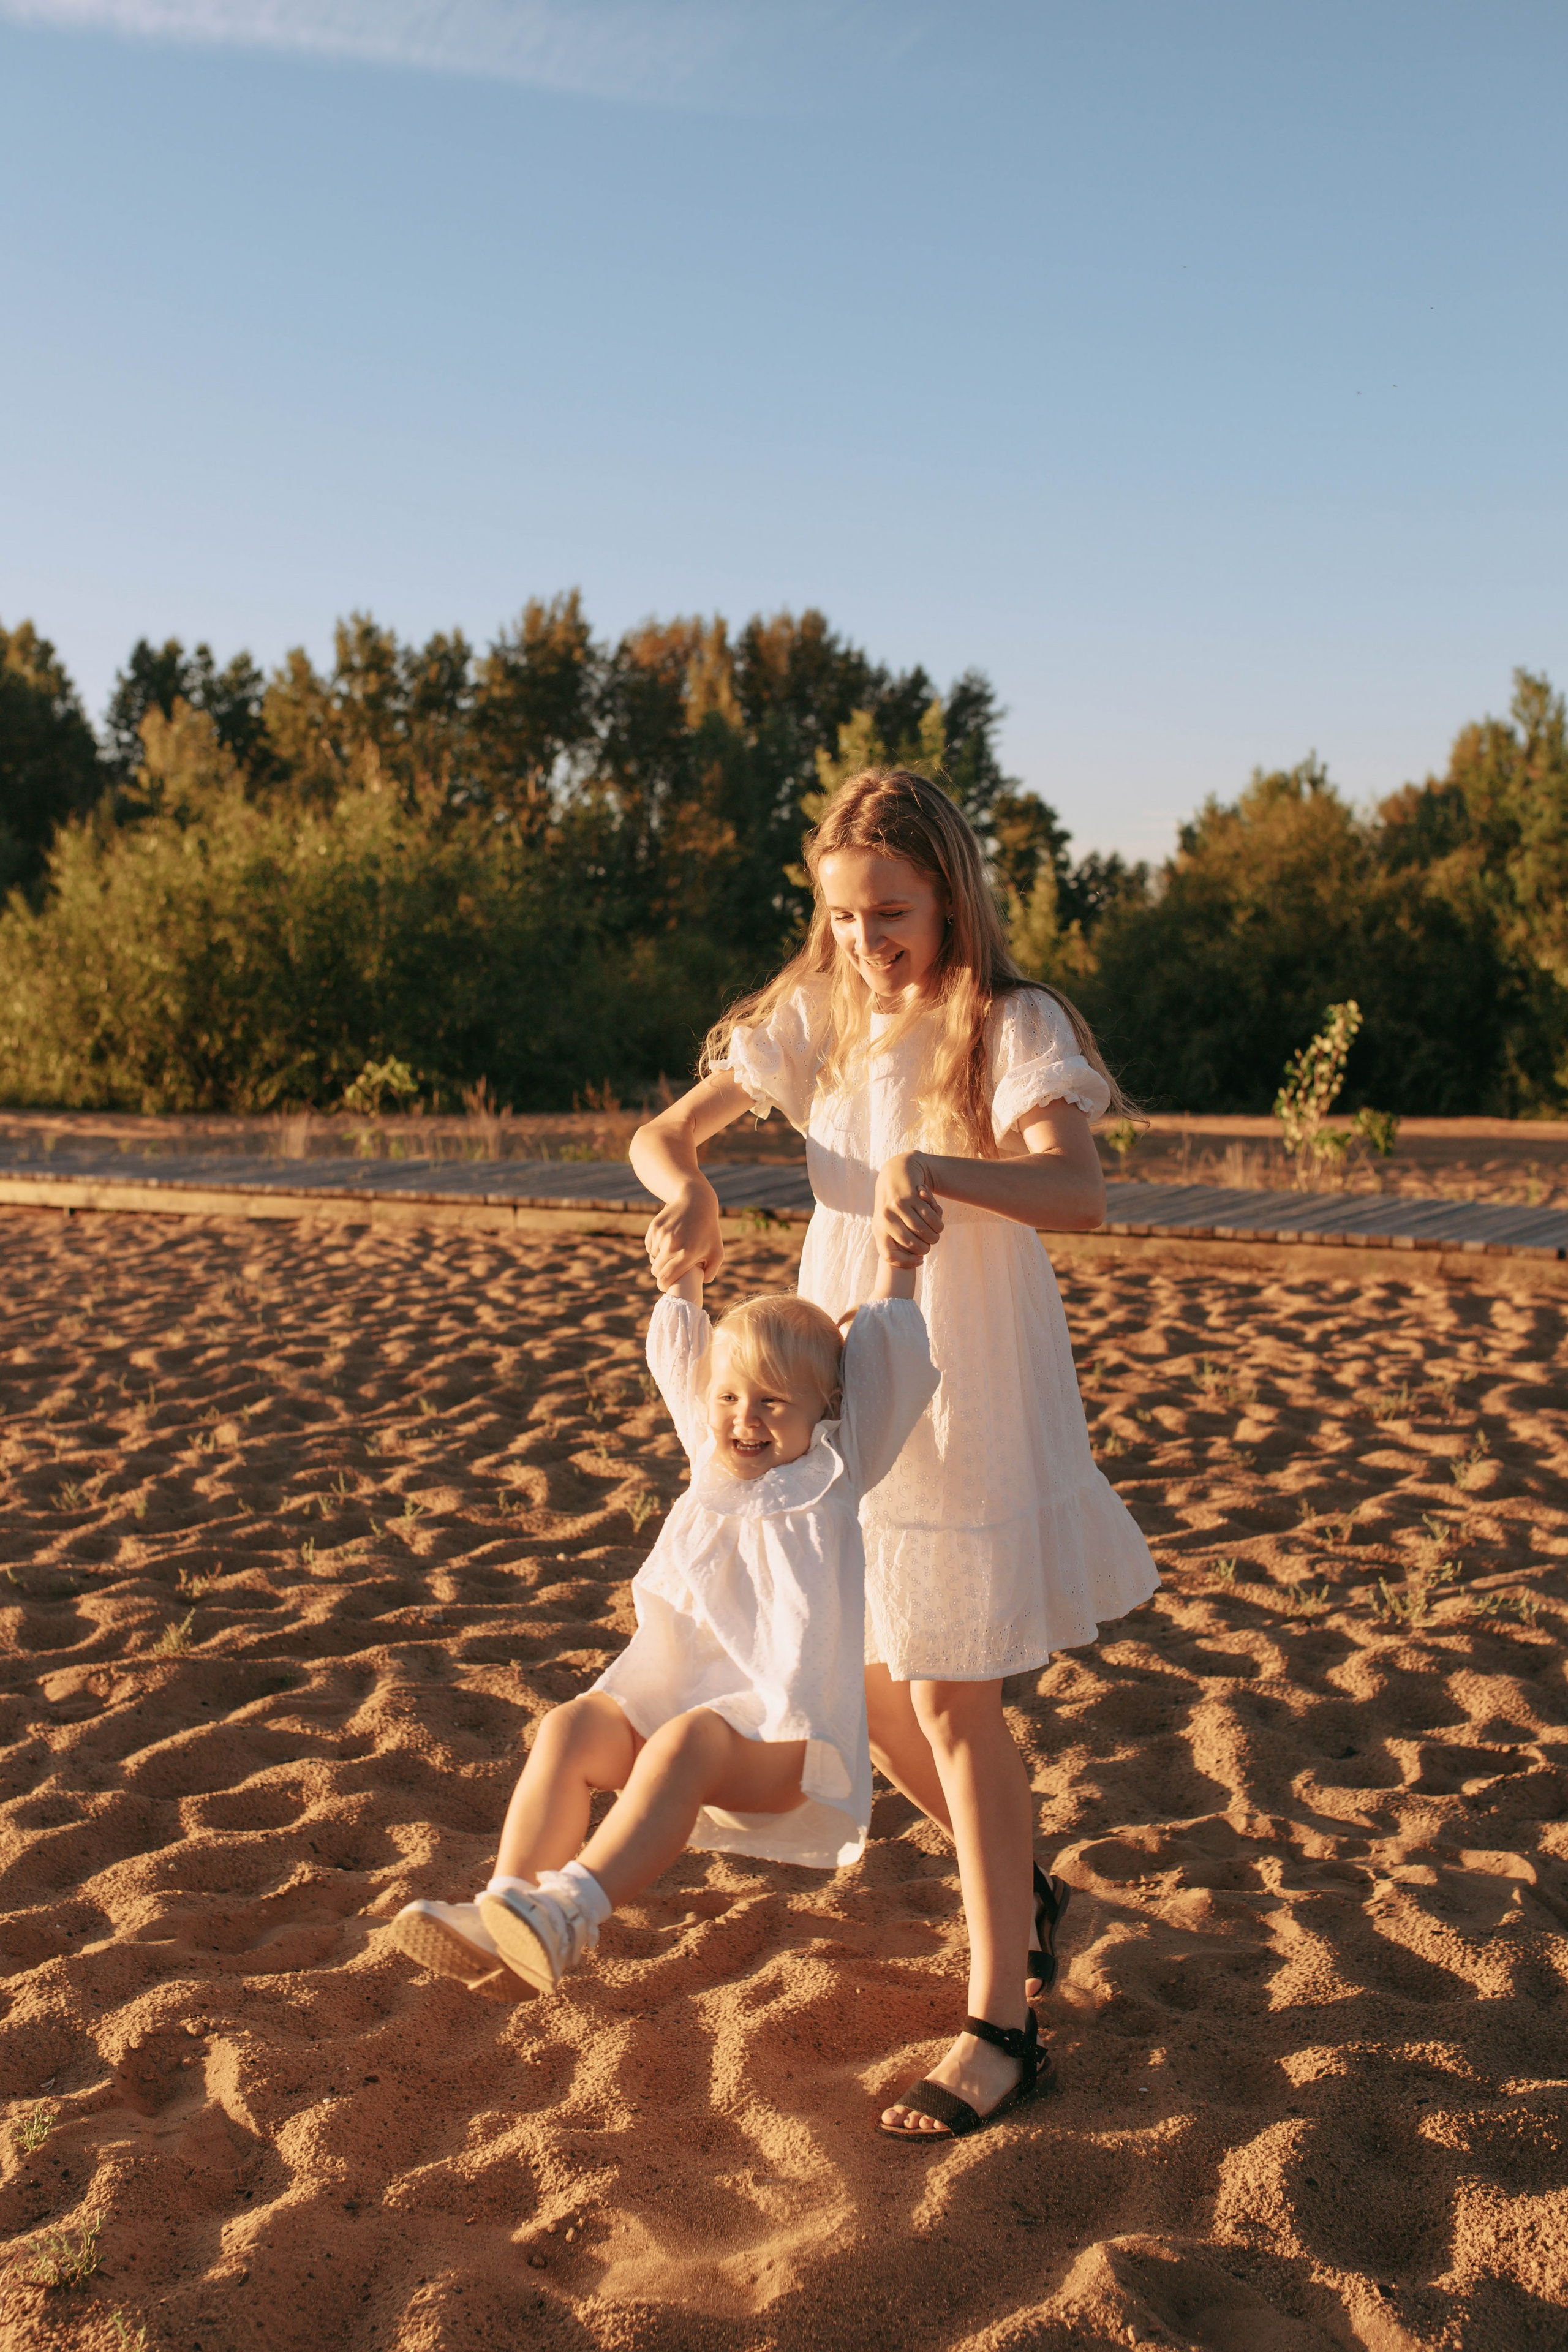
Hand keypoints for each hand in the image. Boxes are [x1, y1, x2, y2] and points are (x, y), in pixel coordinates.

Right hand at [644, 1178, 723, 1289]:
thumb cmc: (709, 1230)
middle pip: (656, 1270)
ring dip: (660, 1259)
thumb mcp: (717, 1253)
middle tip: (671, 1270)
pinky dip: (656, 1248)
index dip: (664, 1285)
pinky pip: (650, 1246)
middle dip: (661, 1274)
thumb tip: (698, 1284)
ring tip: (674, 1252)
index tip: (667, 1285)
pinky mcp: (655, 1227)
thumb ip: (710, 1273)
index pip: (664, 1279)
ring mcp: (662, 1235)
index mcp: (687, 1254)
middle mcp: (672, 1245)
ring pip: (653, 1258)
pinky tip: (668, 1241)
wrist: (697, 1201)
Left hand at [873, 1152, 942, 1267]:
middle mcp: (885, 1219)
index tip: (920, 1261)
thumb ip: (895, 1238)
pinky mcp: (910, 1196)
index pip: (889, 1255)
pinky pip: (929, 1215)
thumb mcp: (888, 1220)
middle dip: (927, 1247)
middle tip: (932, 1242)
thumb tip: (914, 1259)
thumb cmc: (894, 1202)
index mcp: (878, 1228)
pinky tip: (937, 1217)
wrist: (896, 1171)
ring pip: (923, 1230)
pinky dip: (937, 1219)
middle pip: (912, 1244)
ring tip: (937, 1231)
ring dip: (935, 1233)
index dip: (906, 1262)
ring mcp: (897, 1207)